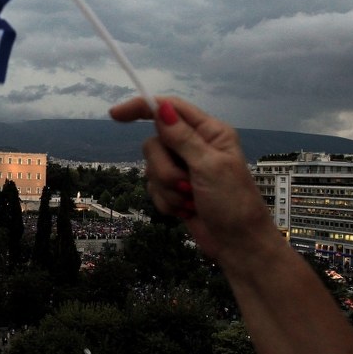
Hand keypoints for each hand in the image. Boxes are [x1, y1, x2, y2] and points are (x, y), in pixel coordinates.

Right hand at [109, 96, 275, 266]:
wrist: (237, 245)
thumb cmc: (233, 203)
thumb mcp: (209, 167)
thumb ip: (183, 138)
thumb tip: (161, 108)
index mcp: (209, 132)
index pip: (170, 108)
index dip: (141, 108)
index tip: (115, 115)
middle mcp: (194, 146)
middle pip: (154, 143)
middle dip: (164, 169)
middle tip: (187, 185)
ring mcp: (184, 169)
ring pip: (151, 168)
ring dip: (168, 189)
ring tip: (191, 202)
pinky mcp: (175, 190)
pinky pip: (153, 189)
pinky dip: (166, 202)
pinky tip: (186, 211)